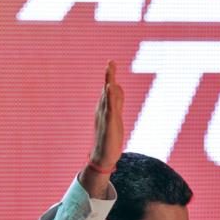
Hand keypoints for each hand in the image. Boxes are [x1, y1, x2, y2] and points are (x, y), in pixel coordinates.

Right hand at [82, 61, 122, 195]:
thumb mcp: (115, 117)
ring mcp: (105, 116)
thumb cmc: (109, 138)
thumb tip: (117, 88)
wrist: (103, 157)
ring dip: (109, 83)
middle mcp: (103, 110)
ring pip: (107, 97)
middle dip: (109, 76)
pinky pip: (109, 108)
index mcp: (104, 108)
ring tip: (110, 69)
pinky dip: (110, 98)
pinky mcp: (109, 124)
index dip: (110, 76)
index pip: (109, 90)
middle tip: (111, 62)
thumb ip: (116, 103)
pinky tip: (110, 88)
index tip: (111, 63)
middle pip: (107, 89)